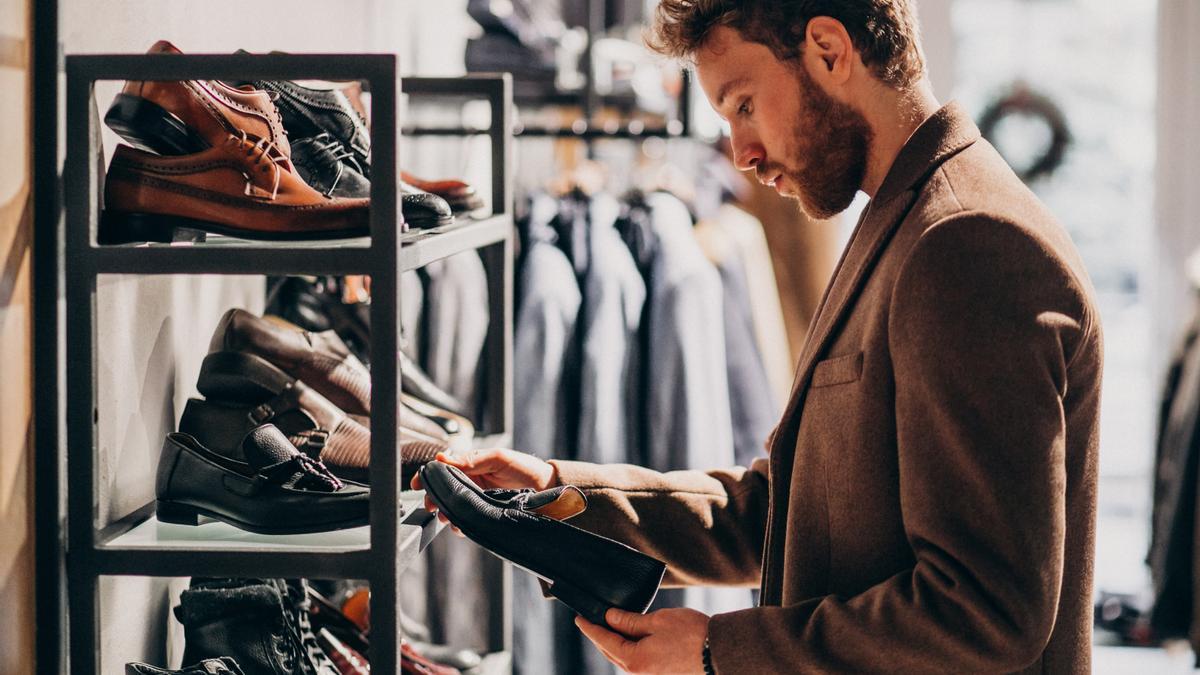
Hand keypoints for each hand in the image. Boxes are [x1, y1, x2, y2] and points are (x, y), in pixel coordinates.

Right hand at [409, 448, 559, 532]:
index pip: (444, 468)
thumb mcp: (498, 458)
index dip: (429, 476)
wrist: (546, 488)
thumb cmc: (524, 468)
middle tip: (432, 505)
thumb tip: (443, 457)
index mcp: (471, 464)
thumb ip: (471, 459)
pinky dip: (460, 525)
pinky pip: (466, 520)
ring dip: (446, 512)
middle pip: (444, 490)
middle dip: (434, 498)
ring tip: (447, 517)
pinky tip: (460, 527)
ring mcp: (477, 498)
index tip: (418, 484)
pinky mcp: (484, 513)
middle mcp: (471, 481)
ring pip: (452, 507)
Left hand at [576, 607, 709, 674]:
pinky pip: (639, 662)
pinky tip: (633, 639)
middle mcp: (641, 673)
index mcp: (635, 660)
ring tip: (610, 627)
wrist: (721, 653)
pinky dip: (631, 649)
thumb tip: (610, 618)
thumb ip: (630, 621)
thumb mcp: (657, 621)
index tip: (580, 618)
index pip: (605, 641)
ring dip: (616, 644)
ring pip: (625, 659)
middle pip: (612, 653)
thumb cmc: (692, 635)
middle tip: (591, 621)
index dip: (591, 628)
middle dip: (600, 637)